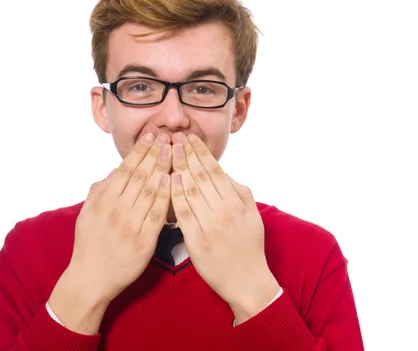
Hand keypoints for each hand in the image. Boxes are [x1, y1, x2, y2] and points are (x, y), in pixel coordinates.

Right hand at [49, 133, 171, 332]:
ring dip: (164, 169)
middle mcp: (117, 209)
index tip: (152, 136)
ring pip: (151, 191)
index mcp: (104, 200)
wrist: (91, 279)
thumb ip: (100, 189)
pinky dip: (166, 196)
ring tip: (175, 151)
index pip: (126, 169)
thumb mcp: (87, 213)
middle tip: (169, 137)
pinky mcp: (144, 241)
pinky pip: (158, 214)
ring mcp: (131, 225)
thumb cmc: (89, 244)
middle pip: (141, 176)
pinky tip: (173, 181)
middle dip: (156, 154)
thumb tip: (117, 170)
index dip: (140, 151)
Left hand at [170, 133, 279, 323]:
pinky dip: (175, 195)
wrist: (246, 280)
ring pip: (190, 190)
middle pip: (200, 176)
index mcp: (236, 201)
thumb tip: (223, 173)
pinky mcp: (197, 240)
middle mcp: (223, 209)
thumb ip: (240, 192)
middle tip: (173, 137)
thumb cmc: (249, 246)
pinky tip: (167, 180)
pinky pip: (183, 213)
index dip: (201, 152)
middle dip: (185, 154)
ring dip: (177, 168)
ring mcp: (210, 224)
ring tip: (166, 152)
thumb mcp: (252, 215)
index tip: (189, 138)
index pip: (215, 170)